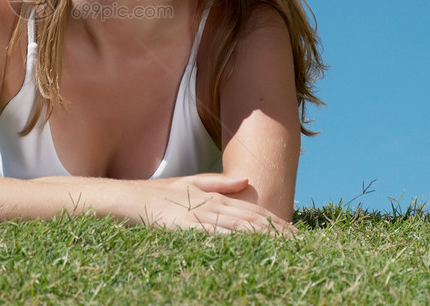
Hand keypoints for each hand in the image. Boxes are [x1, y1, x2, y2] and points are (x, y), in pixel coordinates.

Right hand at [134, 175, 294, 235]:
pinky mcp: (185, 228)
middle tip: (302, 243)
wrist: (127, 198)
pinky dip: (234, 242)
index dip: (276, 221)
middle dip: (278, 232)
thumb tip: (246, 180)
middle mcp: (211, 205)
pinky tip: (249, 248)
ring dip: (263, 237)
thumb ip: (218, 183)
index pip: (252, 210)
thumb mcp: (189, 184)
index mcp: (214, 196)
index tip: (296, 232)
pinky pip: (215, 237)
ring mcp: (199, 217)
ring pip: (239, 228)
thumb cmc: (156, 195)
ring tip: (286, 247)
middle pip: (252, 219)